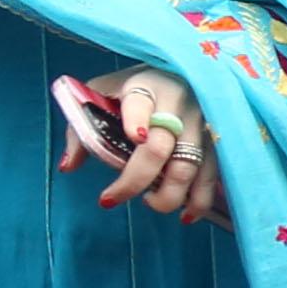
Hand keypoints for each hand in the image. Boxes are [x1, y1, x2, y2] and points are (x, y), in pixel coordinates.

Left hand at [67, 66, 224, 222]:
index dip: (137, 122)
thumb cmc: (137, 88)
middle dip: (136, 180)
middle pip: (160, 149)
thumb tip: (68, 167)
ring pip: (188, 168)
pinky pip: (212, 177)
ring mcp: (201, 125)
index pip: (139, 106)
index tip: (133, 139)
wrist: (184, 71)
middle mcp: (178, 105)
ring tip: (148, 201)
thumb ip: (81, 127)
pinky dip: (200, 201)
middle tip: (114, 197)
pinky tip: (186, 215)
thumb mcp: (103, 93)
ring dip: (166, 195)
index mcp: (146, 87)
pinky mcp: (218, 142)